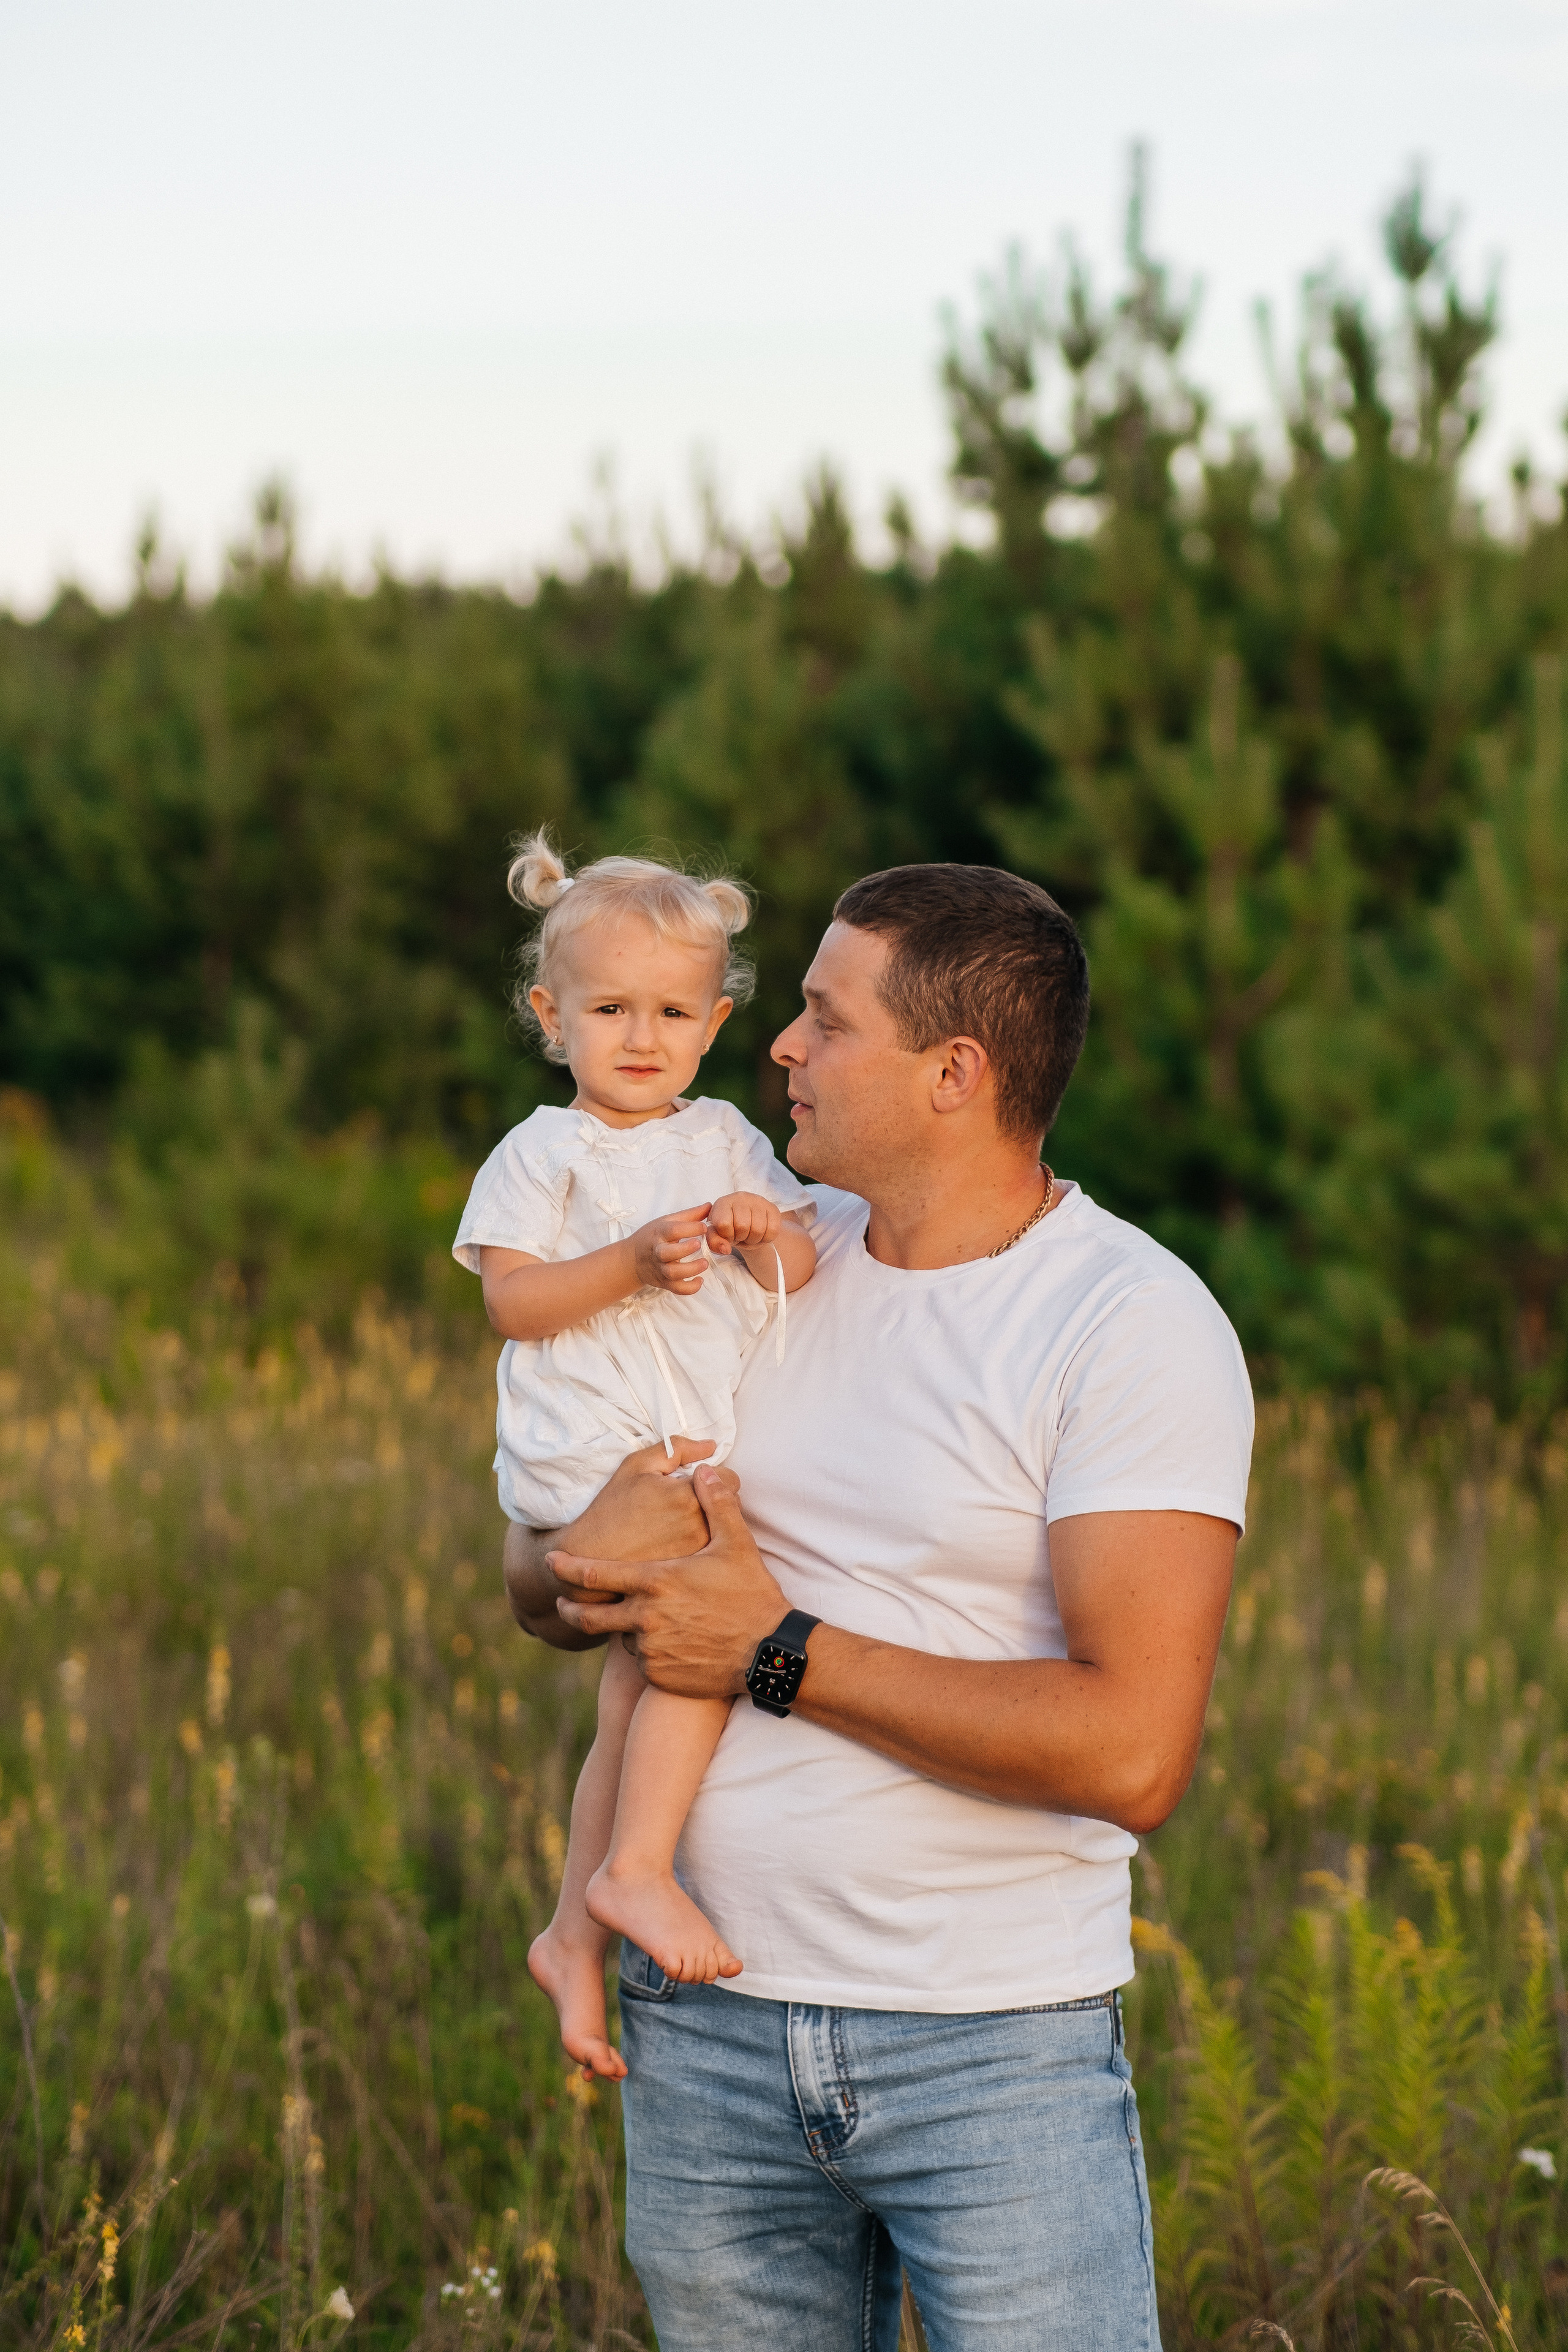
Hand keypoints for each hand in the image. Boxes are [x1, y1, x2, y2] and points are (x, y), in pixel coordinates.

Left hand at [550, 1467, 785, 1696]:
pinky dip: (647, 1651)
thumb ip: (716, 1504)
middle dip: (571, 1609)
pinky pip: (643, 1661)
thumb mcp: (736, 1544)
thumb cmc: (752, 1595)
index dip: (567, 1568)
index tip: (550, 1562)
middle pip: (590, 1617)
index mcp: (655, 1582)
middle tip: (562, 1604)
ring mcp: (651, 1650)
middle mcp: (645, 1618)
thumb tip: (705, 1469)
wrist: (768, 1653)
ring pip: (622, 1637)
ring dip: (625, 1628)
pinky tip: (668, 1644)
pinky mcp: (660, 1676)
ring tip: (643, 1622)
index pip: (594, 1575)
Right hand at [569, 1437, 734, 1565]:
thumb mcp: (637, 1465)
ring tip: (677, 1525)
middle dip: (713, 1500)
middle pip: (730, 1505)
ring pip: (724, 1530)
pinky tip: (676, 1544)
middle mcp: (701, 1526)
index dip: (712, 1478)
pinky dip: (702, 1545)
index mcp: (690, 1495)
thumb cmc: (612, 1508)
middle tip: (681, 1505)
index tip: (692, 1484)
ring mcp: (699, 1553)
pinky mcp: (694, 1572)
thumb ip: (678, 1448)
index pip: (730, 1480)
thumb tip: (711, 1445)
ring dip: (710, 1523)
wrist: (591, 1556)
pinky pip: (713, 1552)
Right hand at [630, 1204, 712, 1293]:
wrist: (632, 1259)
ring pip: (672, 1273)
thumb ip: (690, 1215)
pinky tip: (700, 1280)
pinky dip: (689, 1288)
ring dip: (690, 1269)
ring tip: (705, 1263)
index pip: (672, 1230)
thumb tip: (710, 1206)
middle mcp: (658, 1252)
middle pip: (667, 1253)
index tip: (704, 1227)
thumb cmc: (652, 1237)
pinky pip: (677, 1289)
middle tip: (699, 1244)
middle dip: (684, 1249)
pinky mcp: (664, 1283)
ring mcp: (660, 1269)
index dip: (689, 1228)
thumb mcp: (666, 1222)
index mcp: (659, 1233)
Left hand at [707, 1192, 781, 1255]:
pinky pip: (773, 1230)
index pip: (723, 1223)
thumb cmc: (730, 1228)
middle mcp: (740, 1197)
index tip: (728, 1235)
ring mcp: (758, 1201)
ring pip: (759, 1229)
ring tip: (749, 1234)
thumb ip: (714, 1242)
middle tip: (740, 1235)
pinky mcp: (772, 1208)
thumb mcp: (717, 1235)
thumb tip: (725, 1249)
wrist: (747, 1225)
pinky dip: (766, 1238)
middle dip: (741, 1237)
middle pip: (742, 1226)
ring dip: (753, 1239)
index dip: (726, 1235)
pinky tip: (760, 1234)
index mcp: (723, 1203)